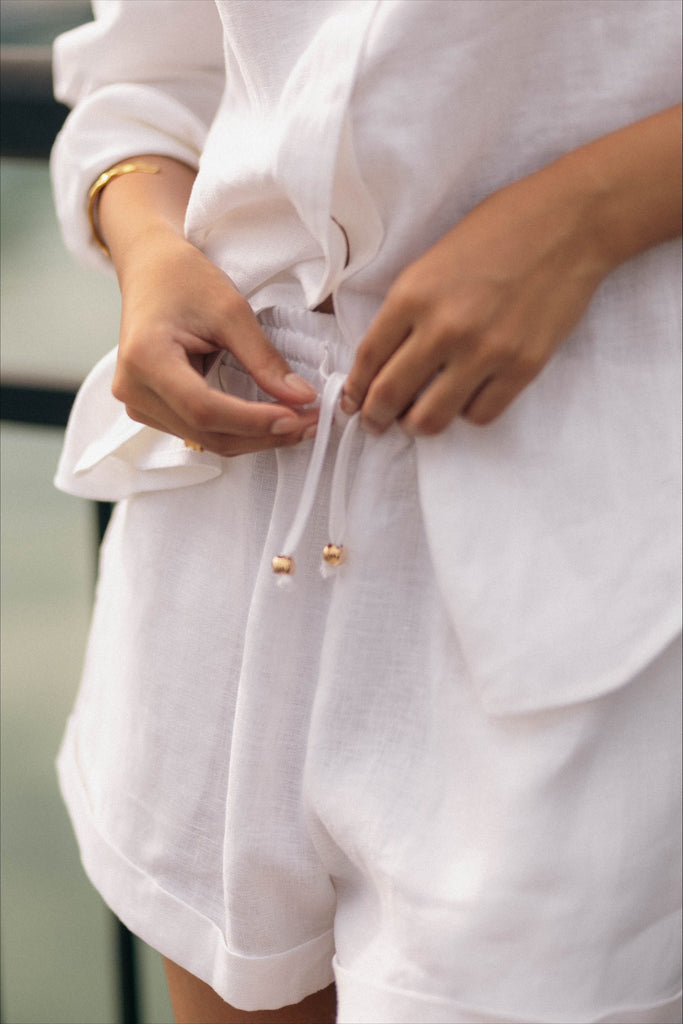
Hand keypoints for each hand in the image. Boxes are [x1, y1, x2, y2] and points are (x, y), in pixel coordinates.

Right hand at [112, 231, 318, 455]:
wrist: (150, 270)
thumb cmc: (183, 279)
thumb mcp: (230, 310)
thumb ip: (264, 358)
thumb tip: (301, 397)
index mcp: (146, 359)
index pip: (204, 409)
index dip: (254, 420)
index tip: (297, 416)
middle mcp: (134, 389)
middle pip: (207, 432)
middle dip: (263, 434)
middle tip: (310, 424)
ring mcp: (139, 404)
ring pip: (207, 439)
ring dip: (255, 437)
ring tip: (297, 423)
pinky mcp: (152, 409)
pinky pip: (200, 432)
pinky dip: (239, 430)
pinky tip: (268, 421)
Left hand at [342, 163, 610, 433]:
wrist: (570, 222)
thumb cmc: (499, 230)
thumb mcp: (433, 260)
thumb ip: (407, 308)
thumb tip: (384, 358)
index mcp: (414, 294)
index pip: (367, 359)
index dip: (354, 389)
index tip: (352, 402)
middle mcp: (444, 328)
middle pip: (390, 396)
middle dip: (375, 418)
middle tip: (376, 422)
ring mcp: (485, 351)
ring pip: (431, 418)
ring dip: (418, 425)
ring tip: (419, 419)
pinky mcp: (522, 367)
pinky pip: (480, 414)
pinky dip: (467, 412)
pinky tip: (466, 398)